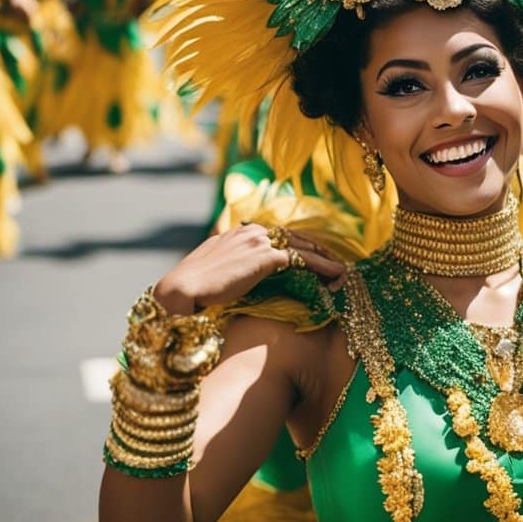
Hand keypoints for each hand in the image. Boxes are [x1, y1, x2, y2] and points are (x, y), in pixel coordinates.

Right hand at [153, 224, 347, 313]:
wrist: (181, 290)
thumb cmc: (191, 288)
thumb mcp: (212, 270)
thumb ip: (229, 265)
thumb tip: (236, 275)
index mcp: (238, 233)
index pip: (277, 235)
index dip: (297, 246)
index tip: (311, 255)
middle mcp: (251, 231)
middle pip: (295, 237)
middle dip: (317, 250)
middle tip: (334, 263)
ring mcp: (259, 241)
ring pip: (303, 246)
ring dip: (325, 259)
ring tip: (341, 271)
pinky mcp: (266, 257)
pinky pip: (303, 260)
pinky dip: (323, 267)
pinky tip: (335, 277)